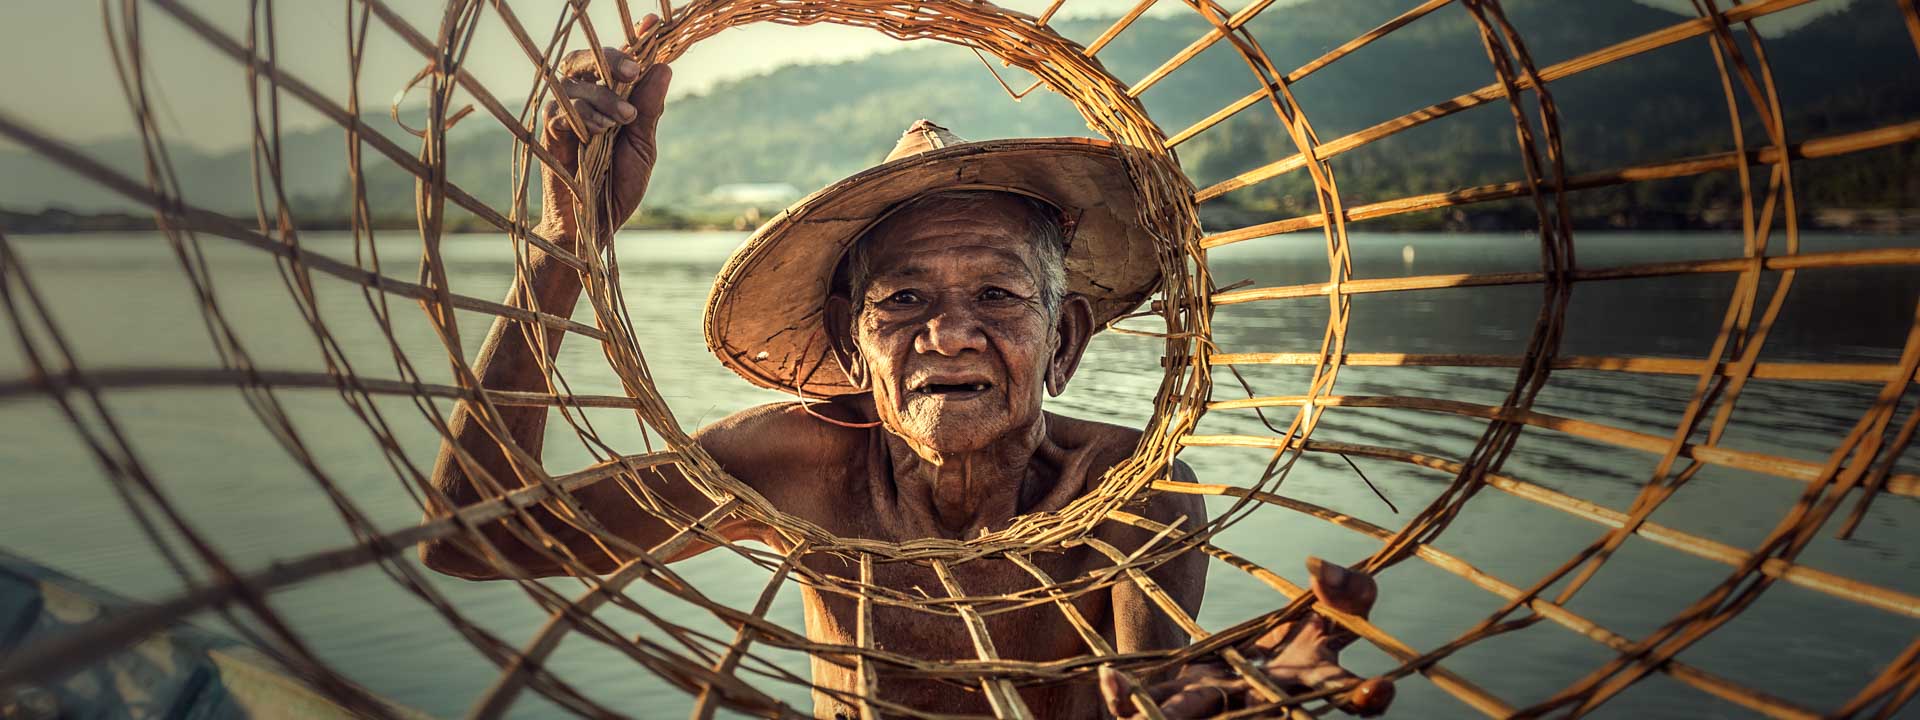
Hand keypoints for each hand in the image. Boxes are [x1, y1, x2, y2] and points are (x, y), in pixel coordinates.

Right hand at [539, 14, 671, 238]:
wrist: (594, 226)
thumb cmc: (618, 186)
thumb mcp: (643, 147)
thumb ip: (649, 108)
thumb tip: (663, 67)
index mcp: (611, 99)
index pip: (619, 60)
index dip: (635, 38)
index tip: (654, 22)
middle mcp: (585, 100)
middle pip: (586, 58)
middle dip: (609, 57)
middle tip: (633, 69)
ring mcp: (563, 115)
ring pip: (572, 83)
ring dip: (601, 95)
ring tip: (623, 119)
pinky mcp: (547, 134)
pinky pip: (557, 111)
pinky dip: (581, 115)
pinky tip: (600, 131)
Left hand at [1100, 558, 1395, 717]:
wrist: (1225, 672)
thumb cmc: (1289, 644)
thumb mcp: (1324, 613)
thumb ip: (1345, 593)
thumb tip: (1321, 567)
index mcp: (1310, 681)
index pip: (1343, 694)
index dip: (1363, 697)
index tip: (1378, 687)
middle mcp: (1268, 704)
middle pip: (1274, 715)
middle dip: (1276, 716)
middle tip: (1306, 704)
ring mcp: (1220, 709)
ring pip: (1198, 716)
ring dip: (1178, 716)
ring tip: (1161, 717)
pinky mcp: (1174, 706)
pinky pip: (1146, 707)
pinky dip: (1126, 697)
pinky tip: (1112, 679)